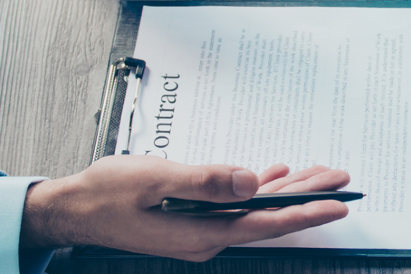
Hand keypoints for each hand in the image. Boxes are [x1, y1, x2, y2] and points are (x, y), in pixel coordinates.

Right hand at [19, 156, 350, 260]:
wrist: (70, 210)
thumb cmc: (103, 195)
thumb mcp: (155, 179)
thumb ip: (206, 180)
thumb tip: (251, 180)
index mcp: (201, 233)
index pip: (266, 224)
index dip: (306, 213)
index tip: (338, 204)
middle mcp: (205, 237)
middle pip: (267, 217)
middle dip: (307, 197)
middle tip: (341, 179)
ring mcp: (198, 230)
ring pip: (253, 209)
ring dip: (285, 190)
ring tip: (318, 173)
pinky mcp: (189, 220)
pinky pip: (232, 205)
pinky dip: (254, 188)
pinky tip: (270, 175)